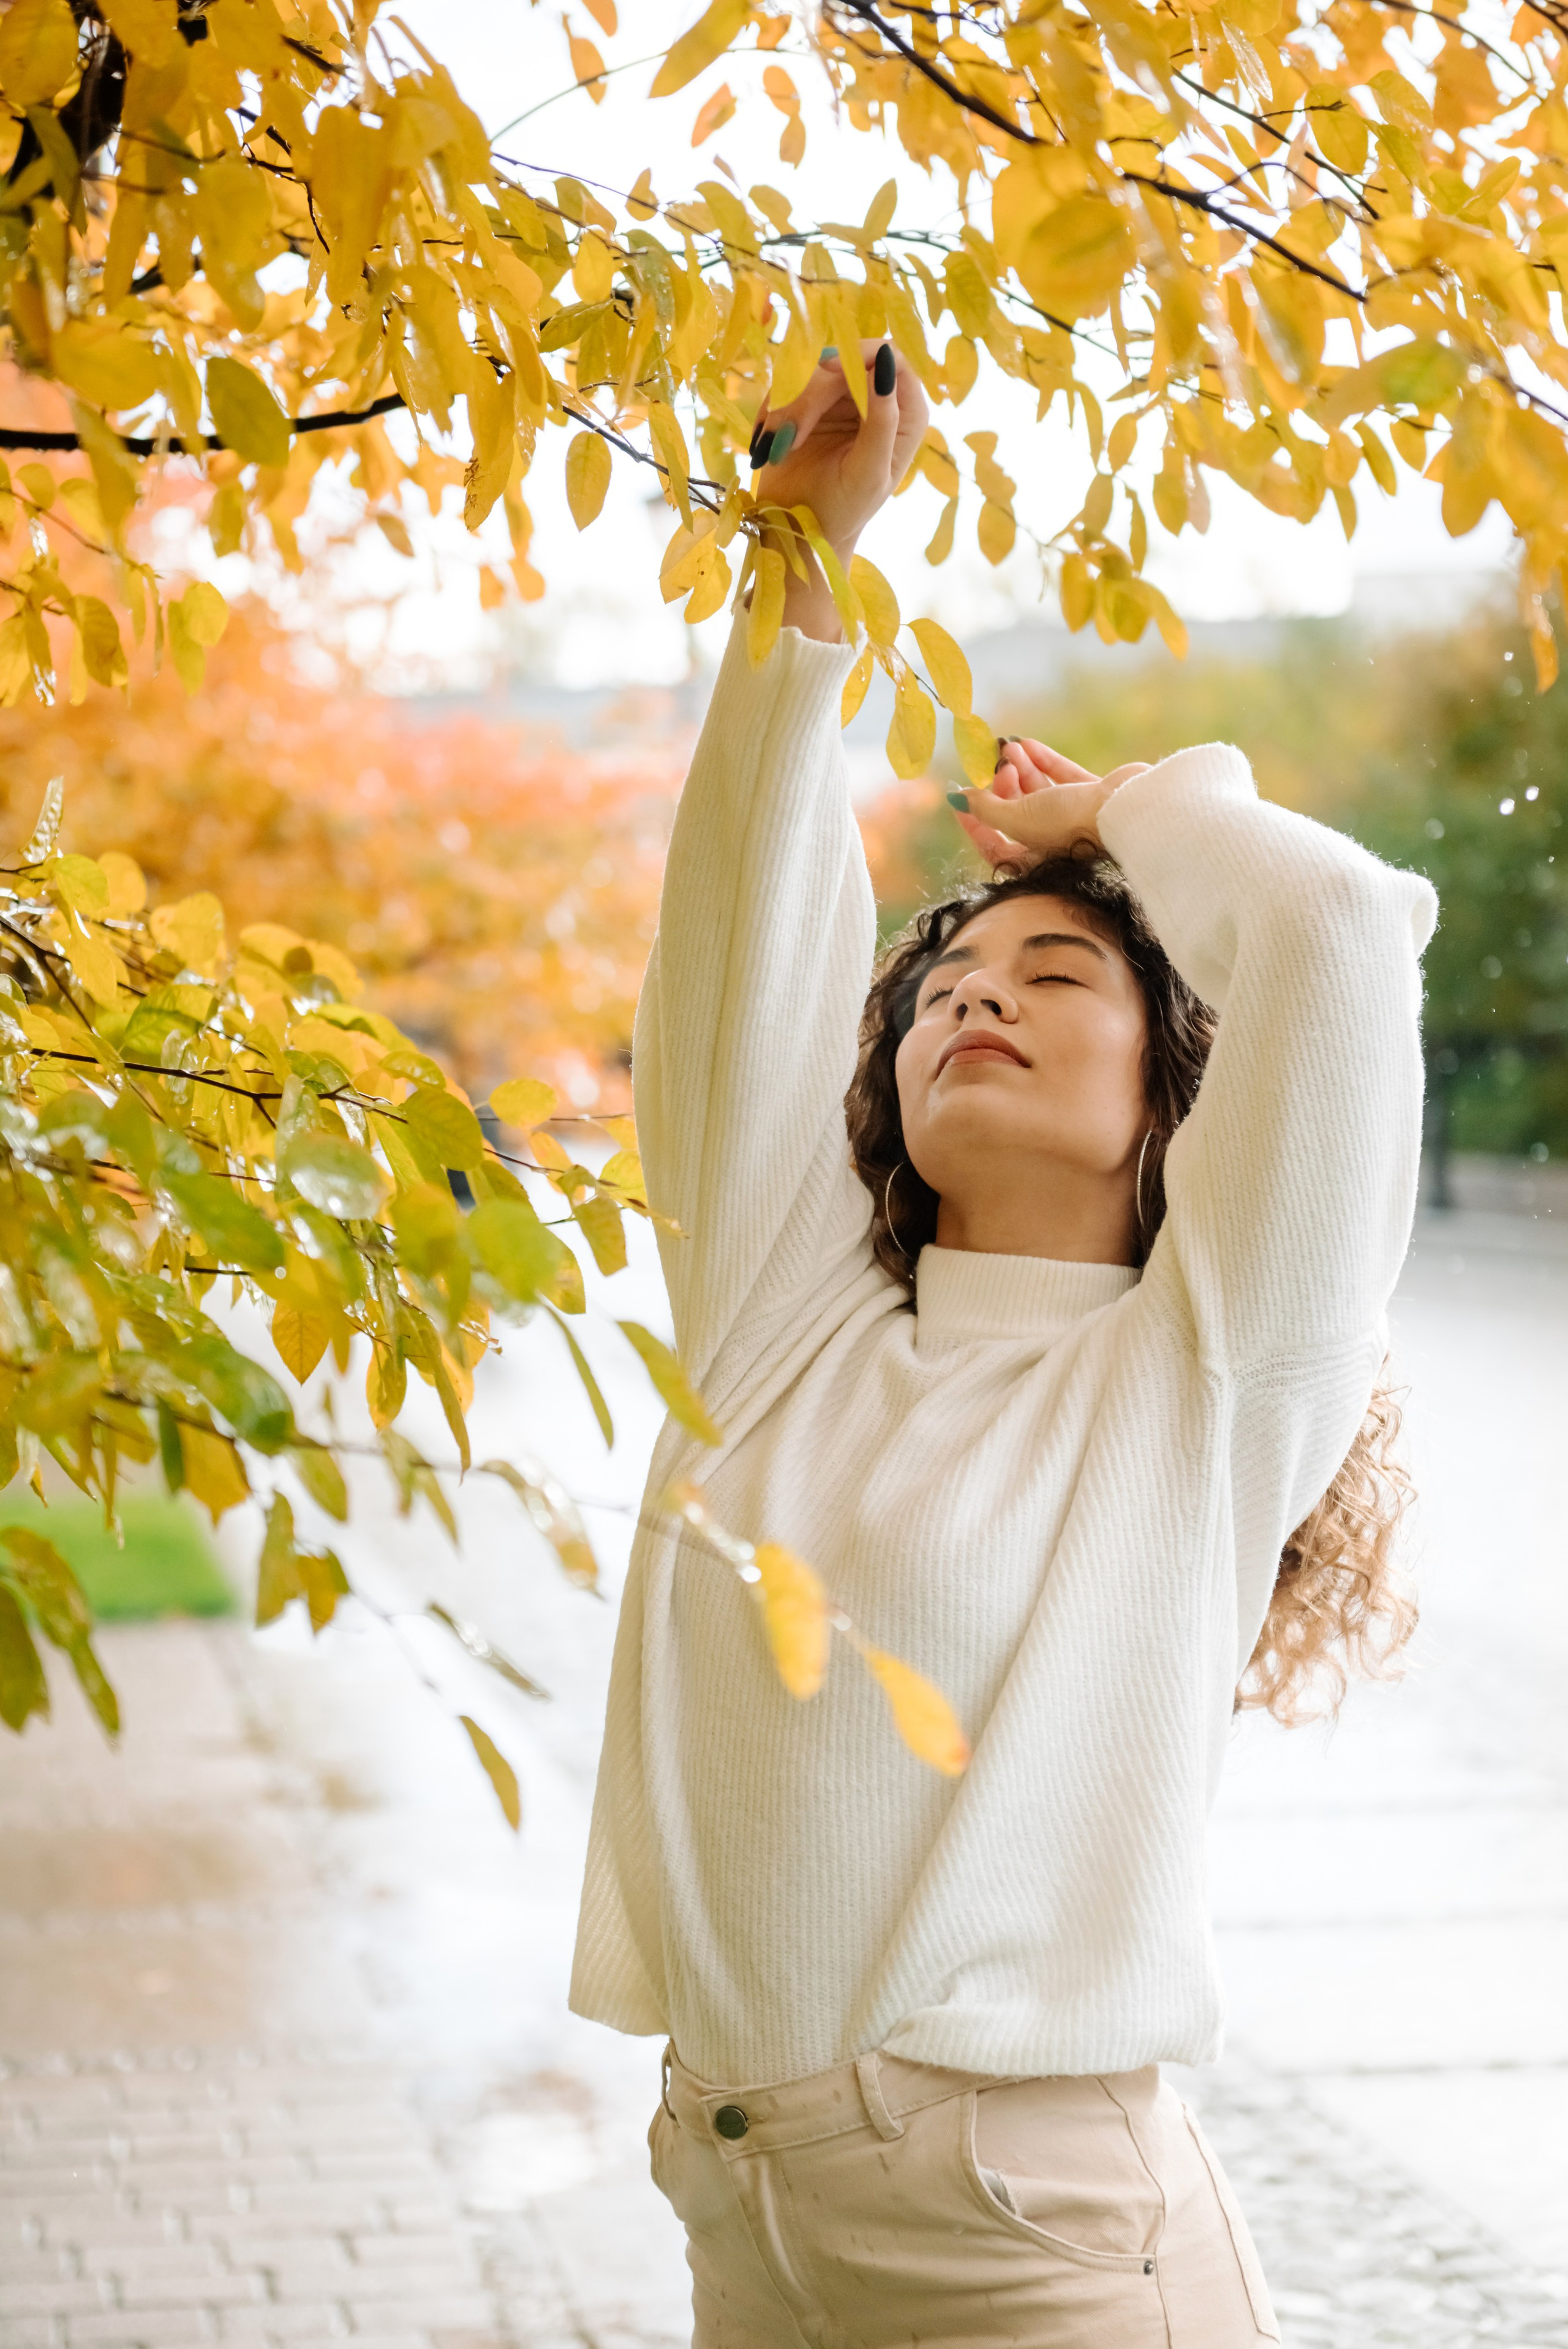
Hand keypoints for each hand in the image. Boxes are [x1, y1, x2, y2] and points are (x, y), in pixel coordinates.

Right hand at [752, 341, 928, 639]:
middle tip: (790, 434)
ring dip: (787, 407)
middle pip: (841, 360)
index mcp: (905, 414)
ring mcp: (840, 398)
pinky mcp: (808, 403)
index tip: (825, 369)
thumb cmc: (841, 511)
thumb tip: (885, 363)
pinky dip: (772, 411)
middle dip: (810, 393)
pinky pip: (783, 384)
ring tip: (780, 447)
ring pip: (808, 369)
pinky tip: (771, 443)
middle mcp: (875, 398)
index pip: (889, 355)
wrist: (800, 533)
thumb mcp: (867, 472)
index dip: (857, 354)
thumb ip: (882, 420)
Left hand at [950, 739, 1150, 867]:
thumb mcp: (1017, 819)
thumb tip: (956, 799)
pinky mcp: (1095, 798)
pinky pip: (1063, 779)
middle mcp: (1054, 845)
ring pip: (1040, 793)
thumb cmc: (1069, 825)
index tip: (959, 798)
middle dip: (1002, 786)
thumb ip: (985, 809)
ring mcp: (1076, 821)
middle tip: (998, 765)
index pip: (995, 848)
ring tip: (1009, 746)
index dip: (974, 824)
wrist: (1125, 812)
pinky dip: (1044, 762)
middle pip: (1017, 815)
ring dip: (1021, 768)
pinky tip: (1028, 744)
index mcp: (1034, 862)